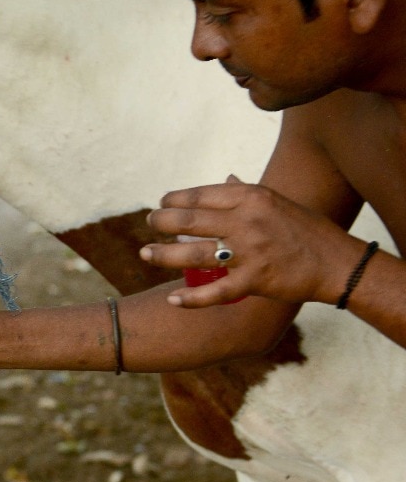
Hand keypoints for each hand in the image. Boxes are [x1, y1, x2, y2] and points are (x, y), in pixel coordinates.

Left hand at [141, 175, 361, 306]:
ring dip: (163, 255)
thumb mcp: (277, 203)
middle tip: (150, 224)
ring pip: (193, 254)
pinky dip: (191, 299)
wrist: (336, 263)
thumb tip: (226, 181)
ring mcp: (249, 252)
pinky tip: (173, 300)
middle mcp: (246, 222)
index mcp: (251, 198)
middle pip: (189, 221)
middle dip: (162, 222)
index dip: (174, 199)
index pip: (200, 195)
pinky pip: (215, 292)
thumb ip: (246, 194)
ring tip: (145, 254)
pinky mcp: (254, 281)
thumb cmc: (305, 230)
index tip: (162, 203)